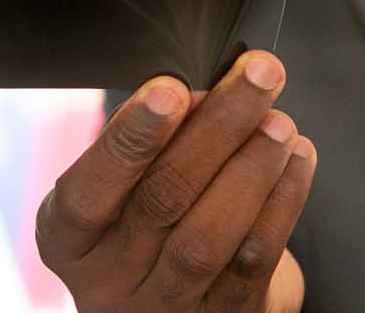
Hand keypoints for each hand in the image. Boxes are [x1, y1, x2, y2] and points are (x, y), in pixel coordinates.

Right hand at [36, 52, 315, 311]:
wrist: (179, 306)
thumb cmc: (146, 226)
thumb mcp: (123, 192)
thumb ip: (151, 147)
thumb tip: (206, 96)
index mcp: (69, 243)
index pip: (86, 193)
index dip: (129, 139)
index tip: (171, 89)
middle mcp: (111, 284)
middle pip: (160, 200)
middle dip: (216, 127)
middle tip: (256, 75)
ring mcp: (167, 309)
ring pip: (209, 236)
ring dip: (252, 166)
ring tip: (278, 120)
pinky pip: (254, 261)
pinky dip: (282, 201)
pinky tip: (294, 158)